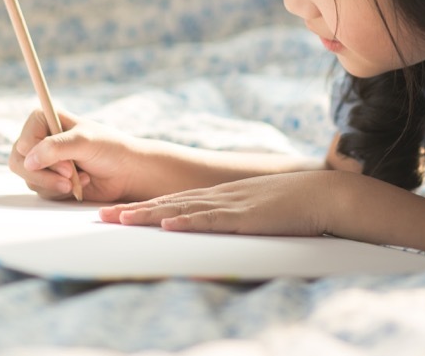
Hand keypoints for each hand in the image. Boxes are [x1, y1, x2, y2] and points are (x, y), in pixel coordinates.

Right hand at [8, 109, 148, 202]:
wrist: (126, 172)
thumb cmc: (109, 149)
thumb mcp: (84, 142)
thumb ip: (56, 147)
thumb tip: (28, 160)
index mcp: (46, 119)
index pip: (24, 140)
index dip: (39, 154)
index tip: (65, 162)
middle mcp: (41, 139)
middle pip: (19, 161)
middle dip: (44, 174)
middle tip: (68, 177)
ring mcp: (44, 161)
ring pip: (30, 179)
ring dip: (54, 184)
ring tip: (79, 179)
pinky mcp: (50, 180)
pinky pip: (41, 191)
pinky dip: (60, 191)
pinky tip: (80, 184)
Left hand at [99, 171, 335, 236]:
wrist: (323, 195)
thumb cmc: (293, 206)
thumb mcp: (255, 210)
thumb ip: (234, 218)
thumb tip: (217, 230)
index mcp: (219, 197)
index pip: (172, 203)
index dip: (142, 209)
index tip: (115, 214)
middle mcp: (218, 198)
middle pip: (167, 204)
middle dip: (133, 211)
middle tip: (102, 217)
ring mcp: (230, 206)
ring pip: (181, 210)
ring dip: (148, 216)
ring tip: (120, 219)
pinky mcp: (245, 218)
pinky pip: (211, 220)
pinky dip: (187, 222)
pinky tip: (167, 225)